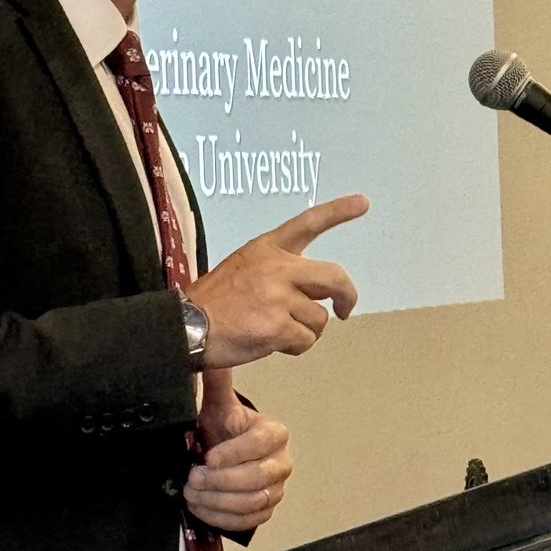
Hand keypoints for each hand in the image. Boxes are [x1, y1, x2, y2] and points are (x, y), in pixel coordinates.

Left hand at [183, 368, 291, 531]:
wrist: (226, 452)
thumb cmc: (224, 428)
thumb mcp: (219, 405)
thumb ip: (218, 383)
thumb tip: (211, 357)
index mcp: (273, 433)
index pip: (258, 444)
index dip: (233, 453)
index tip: (208, 457)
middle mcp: (281, 462)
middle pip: (257, 478)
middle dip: (221, 481)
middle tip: (193, 478)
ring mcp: (276, 489)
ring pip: (252, 502)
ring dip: (217, 501)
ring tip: (192, 493)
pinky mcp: (265, 511)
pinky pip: (248, 521)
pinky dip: (222, 518)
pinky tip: (201, 508)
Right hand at [186, 193, 367, 367]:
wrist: (188, 325)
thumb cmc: (214, 300)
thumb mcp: (243, 266)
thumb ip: (280, 272)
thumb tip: (314, 294)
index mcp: (268, 248)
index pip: (309, 223)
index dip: (338, 211)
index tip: (363, 202)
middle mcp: (278, 267)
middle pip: (334, 277)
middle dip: (347, 296)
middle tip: (345, 310)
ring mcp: (279, 297)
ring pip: (319, 319)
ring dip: (305, 331)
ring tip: (275, 331)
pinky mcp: (278, 327)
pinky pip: (305, 341)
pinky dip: (293, 347)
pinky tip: (270, 343)